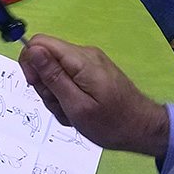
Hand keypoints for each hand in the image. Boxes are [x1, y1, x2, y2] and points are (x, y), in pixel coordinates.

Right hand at [19, 35, 169, 156]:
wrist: (144, 129)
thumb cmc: (111, 123)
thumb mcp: (76, 105)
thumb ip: (53, 77)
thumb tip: (33, 50)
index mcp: (80, 59)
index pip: (39, 43)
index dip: (30, 63)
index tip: (35, 86)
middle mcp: (84, 54)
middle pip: (44, 58)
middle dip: (44, 84)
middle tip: (60, 106)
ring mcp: (89, 62)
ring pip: (53, 70)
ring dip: (55, 93)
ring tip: (71, 111)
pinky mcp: (91, 71)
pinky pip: (66, 77)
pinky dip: (65, 94)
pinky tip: (77, 109)